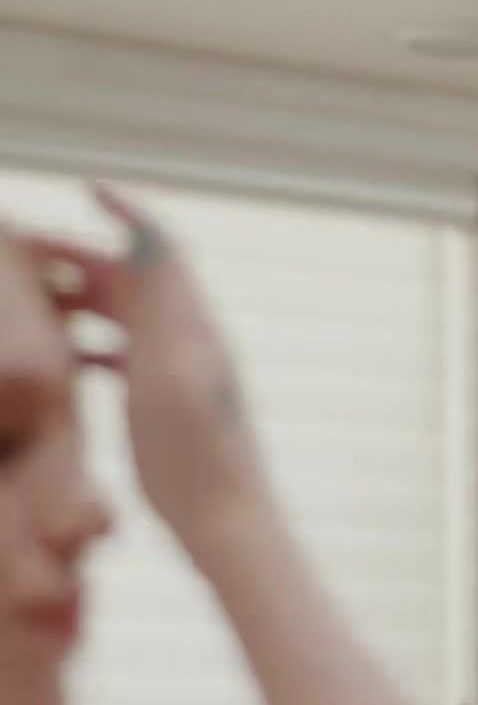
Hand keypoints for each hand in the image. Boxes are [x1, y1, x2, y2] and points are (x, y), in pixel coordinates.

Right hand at [24, 184, 272, 562]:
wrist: (225, 518)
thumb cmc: (196, 454)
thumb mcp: (170, 373)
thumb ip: (160, 308)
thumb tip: (150, 239)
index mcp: (190, 325)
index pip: (161, 249)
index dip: (128, 213)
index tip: (89, 186)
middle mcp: (190, 340)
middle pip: (137, 279)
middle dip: (84, 256)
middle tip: (24, 250)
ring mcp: (180, 372)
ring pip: (129, 317)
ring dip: (84, 298)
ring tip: (30, 298)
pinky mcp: (166, 404)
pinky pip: (127, 356)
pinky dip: (93, 343)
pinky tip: (64, 359)